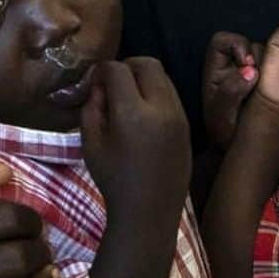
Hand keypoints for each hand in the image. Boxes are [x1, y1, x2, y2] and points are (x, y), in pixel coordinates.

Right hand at [81, 58, 190, 219]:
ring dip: (144, 78)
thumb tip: (99, 85)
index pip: (119, 70)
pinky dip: (157, 92)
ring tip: (129, 97)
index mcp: (133, 113)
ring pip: (163, 77)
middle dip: (127, 66)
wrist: (149, 213)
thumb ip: (91, 107)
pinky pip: (172, 95)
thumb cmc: (114, 180)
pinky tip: (144, 112)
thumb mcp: (90, 144)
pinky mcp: (187, 124)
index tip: (95, 80)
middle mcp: (161, 108)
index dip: (103, 70)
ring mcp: (179, 115)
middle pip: (147, 64)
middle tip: (113, 83)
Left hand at [202, 31, 265, 149]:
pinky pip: (277, 66)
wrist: (237, 151)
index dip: (235, 44)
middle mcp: (234, 67)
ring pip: (265, 54)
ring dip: (272, 65)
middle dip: (259, 56)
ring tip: (274, 85)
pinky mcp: (268, 82)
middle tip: (264, 77)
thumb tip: (250, 71)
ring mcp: (251, 73)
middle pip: (248, 45)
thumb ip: (231, 92)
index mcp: (216, 70)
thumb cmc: (224, 134)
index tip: (247, 62)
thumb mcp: (221, 116)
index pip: (222, 41)